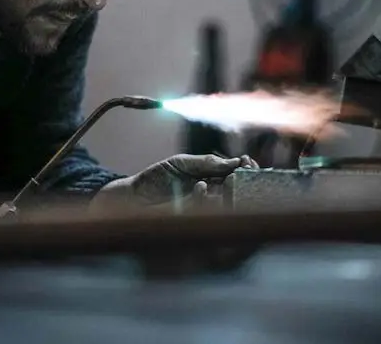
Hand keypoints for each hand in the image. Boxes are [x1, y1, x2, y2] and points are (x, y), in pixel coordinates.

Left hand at [90, 153, 258, 211]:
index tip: (248, 161)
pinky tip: (201, 186)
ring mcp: (203, 209)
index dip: (244, 169)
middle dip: (244, 180)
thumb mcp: (181, 163)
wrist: (132, 196)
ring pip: (226, 202)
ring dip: (231, 188)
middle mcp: (211, 195)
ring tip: (229, 177)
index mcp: (211, 179)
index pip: (235, 175)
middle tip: (246, 169)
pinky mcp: (193, 220)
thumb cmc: (155, 178)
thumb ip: (206, 162)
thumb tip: (234, 162)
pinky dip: (206, 196)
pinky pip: (206, 211)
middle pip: (237, 190)